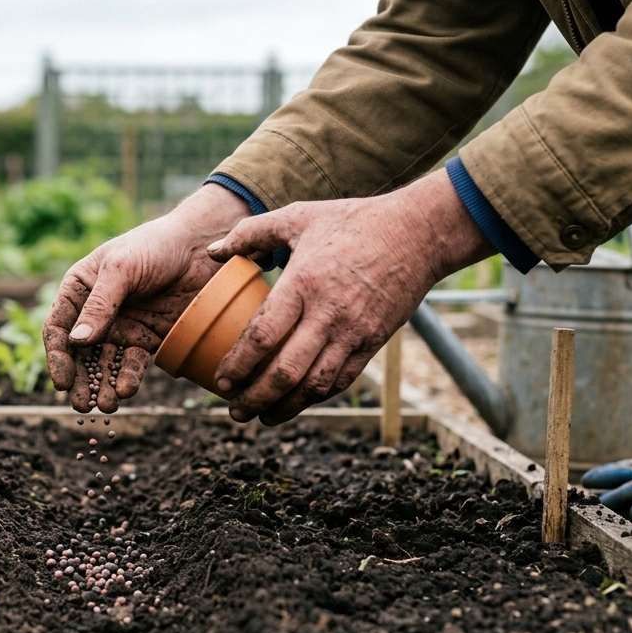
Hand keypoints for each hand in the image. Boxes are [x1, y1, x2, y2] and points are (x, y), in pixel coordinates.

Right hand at [44, 184, 249, 412]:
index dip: (58, 356)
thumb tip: (78, 341)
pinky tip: (126, 391)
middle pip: (79, 353)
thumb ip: (100, 304)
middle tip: (81, 404)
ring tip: (105, 405)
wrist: (201, 247)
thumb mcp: (122, 268)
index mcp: (80, 289)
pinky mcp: (147, 338)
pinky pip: (133, 363)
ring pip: (104, 363)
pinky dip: (128, 378)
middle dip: (80, 380)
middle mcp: (96, 311)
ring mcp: (121, 326)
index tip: (62, 382)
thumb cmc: (154, 245)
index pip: (59, 327)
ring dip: (102, 385)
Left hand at [205, 169, 493, 423]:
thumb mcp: (298, 216)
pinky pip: (341, 380)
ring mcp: (353, 332)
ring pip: (314, 385)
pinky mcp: (373, 343)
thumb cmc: (354, 221)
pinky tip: (297, 402)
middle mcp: (328, 314)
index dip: (239, 365)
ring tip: (261, 416)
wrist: (418, 233)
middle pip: (285, 372)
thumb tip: (213, 251)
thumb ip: (251, 233)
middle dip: (255, 398)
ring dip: (285, 407)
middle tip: (235, 411)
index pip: (263, 336)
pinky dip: (316, 397)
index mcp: (303, 282)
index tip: (220, 382)